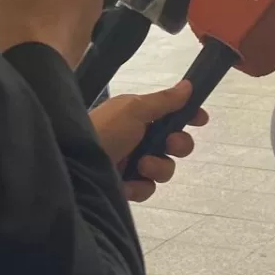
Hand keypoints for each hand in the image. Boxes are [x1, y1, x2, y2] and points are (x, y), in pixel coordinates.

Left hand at [89, 81, 208, 202]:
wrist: (74, 165)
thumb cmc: (105, 129)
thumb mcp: (133, 110)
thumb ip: (163, 101)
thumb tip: (188, 85)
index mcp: (138, 115)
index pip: (171, 113)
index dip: (188, 116)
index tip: (201, 120)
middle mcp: (138, 138)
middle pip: (175, 143)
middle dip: (178, 145)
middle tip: (169, 145)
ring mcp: (132, 163)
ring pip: (164, 168)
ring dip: (157, 167)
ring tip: (140, 166)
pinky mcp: (127, 187)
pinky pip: (147, 188)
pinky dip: (140, 187)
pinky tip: (127, 184)